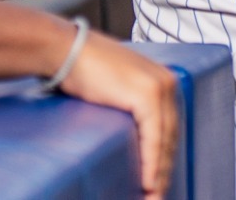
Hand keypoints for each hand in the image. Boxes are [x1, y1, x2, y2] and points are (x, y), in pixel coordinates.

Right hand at [58, 33, 180, 199]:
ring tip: (151, 196)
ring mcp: (160, 87)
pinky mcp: (147, 96)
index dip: (164, 157)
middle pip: (170, 136)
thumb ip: (129, 104)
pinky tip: (148, 183)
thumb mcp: (115, 86)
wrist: (65, 50)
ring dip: (159, 173)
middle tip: (156, 196)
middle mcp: (167, 81)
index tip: (158, 182)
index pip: (169, 126)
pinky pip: (153, 139)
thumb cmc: (82, 68)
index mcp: (162, 79)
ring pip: (165, 141)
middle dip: (164, 169)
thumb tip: (131, 136)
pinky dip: (151, 163)